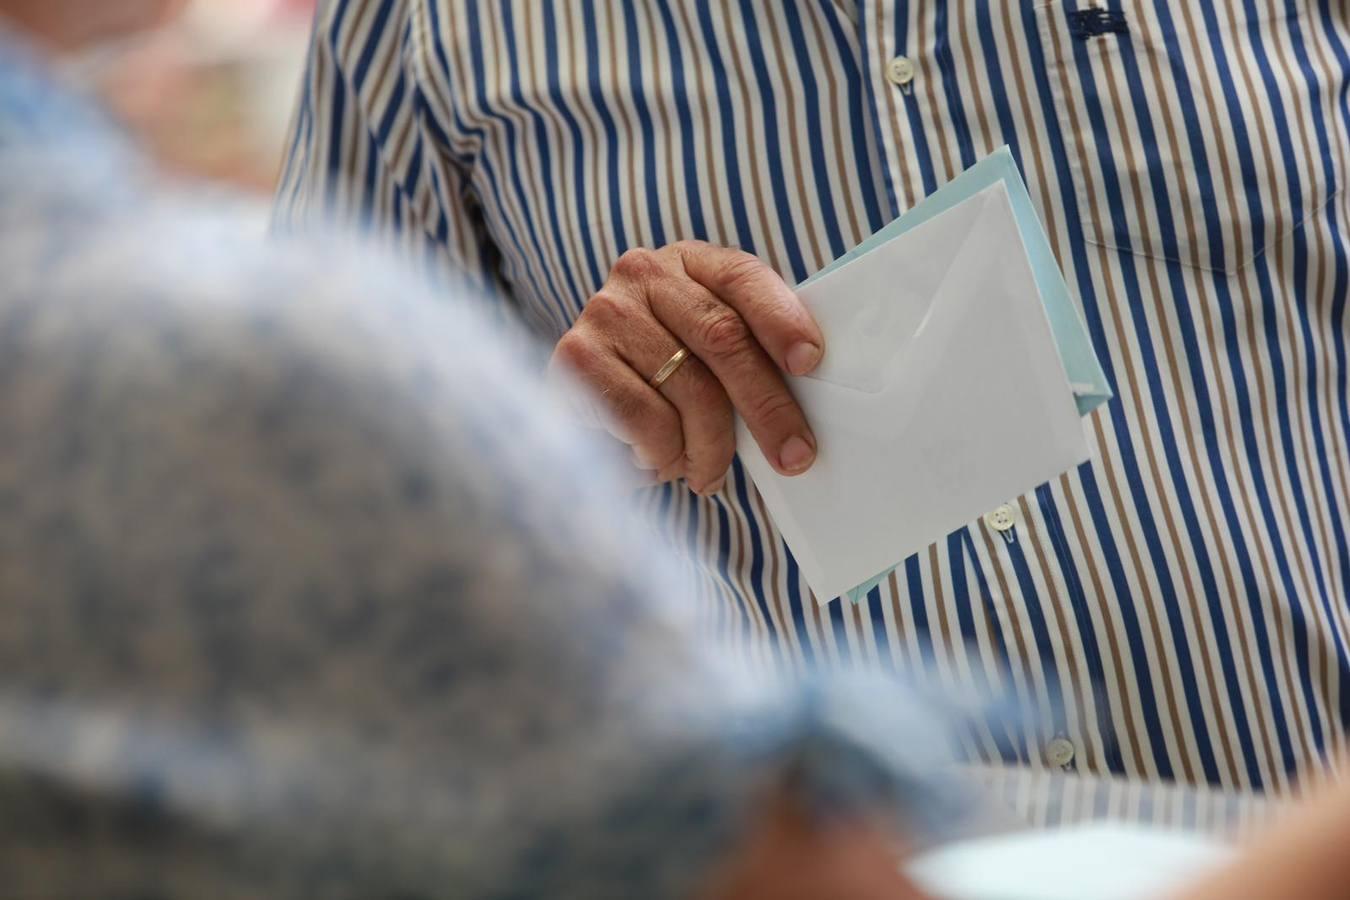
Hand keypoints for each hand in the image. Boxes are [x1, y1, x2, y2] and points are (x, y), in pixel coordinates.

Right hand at [550, 242, 822, 493]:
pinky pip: (645, 418)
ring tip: (707, 474)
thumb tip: (808, 394)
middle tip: (794, 455)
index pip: (743, 277)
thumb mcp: (707, 353)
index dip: (781, 319)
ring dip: (710, 448)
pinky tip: (658, 461)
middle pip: (722, 337)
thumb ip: (749, 352)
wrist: (583, 407)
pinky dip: (663, 454)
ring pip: (689, 389)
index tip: (811, 363)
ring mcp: (606, 311)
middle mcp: (643, 273)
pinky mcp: (577, 357)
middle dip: (766, 405)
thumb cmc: (663, 382)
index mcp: (689, 261)